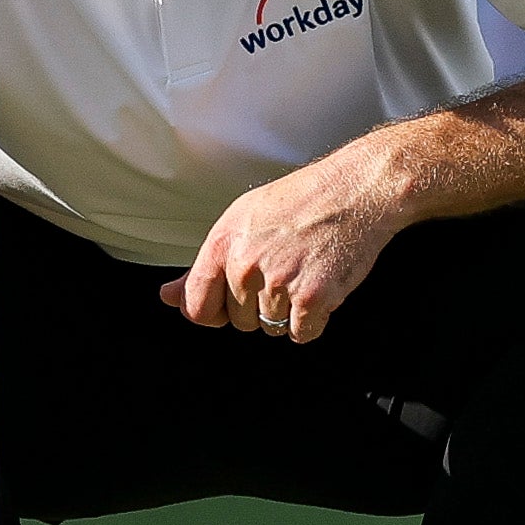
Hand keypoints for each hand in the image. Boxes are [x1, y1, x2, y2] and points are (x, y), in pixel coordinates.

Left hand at [171, 152, 403, 340]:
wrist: (356, 190)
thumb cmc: (302, 201)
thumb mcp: (242, 221)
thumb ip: (203, 267)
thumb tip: (168, 296)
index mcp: (223, 243)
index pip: (197, 307)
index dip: (214, 313)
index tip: (229, 305)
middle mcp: (246, 264)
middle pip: (239, 322)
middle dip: (260, 306)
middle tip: (285, 269)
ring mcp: (278, 282)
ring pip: (271, 329)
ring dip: (290, 312)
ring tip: (305, 272)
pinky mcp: (311, 297)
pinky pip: (302, 334)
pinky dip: (314, 320)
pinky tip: (321, 286)